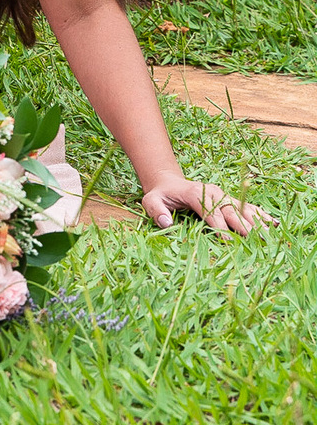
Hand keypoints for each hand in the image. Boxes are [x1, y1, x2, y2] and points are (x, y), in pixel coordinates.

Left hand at [141, 175, 278, 235]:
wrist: (169, 183)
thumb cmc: (160, 195)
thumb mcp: (150, 201)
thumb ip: (156, 211)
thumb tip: (166, 222)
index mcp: (195, 193)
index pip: (210, 211)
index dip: (219, 226)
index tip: (228, 241)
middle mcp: (213, 192)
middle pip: (230, 210)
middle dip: (242, 226)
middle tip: (255, 241)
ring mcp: (223, 195)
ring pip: (242, 209)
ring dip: (256, 222)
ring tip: (270, 235)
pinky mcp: (229, 199)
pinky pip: (247, 207)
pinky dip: (261, 215)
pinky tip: (274, 224)